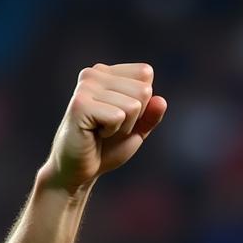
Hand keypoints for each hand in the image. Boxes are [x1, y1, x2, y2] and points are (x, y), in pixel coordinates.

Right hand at [41, 62, 166, 193]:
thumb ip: (151, 115)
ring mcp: (86, 87)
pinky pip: (118, 116)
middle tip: (111, 128)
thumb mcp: (137, 130)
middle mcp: (94, 74)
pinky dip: (112, 132)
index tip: (120, 117)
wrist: (80, 169)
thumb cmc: (107, 147)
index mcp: (107, 73)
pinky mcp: (80, 104)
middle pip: (143, 90)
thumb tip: (161, 100)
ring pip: (133, 105)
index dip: (142, 104)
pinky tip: (95, 133)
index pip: (145, 74)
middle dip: (134, 118)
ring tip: (102, 131)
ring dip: (123, 127)